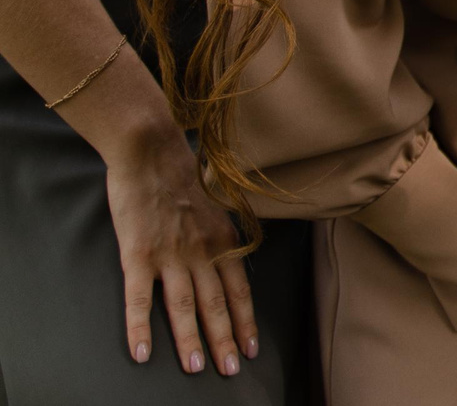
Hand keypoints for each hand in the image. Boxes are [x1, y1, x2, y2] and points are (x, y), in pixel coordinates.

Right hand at [95, 117, 258, 373]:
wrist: (151, 152)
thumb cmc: (181, 178)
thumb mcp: (215, 209)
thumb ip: (219, 239)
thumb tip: (227, 266)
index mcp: (223, 240)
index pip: (240, 289)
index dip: (246, 320)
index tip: (252, 348)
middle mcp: (202, 251)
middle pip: (217, 305)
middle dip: (226, 340)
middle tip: (231, 371)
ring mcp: (170, 255)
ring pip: (184, 308)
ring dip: (191, 341)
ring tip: (197, 369)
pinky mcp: (138, 255)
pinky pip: (140, 299)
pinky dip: (140, 328)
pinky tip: (141, 353)